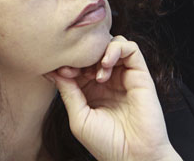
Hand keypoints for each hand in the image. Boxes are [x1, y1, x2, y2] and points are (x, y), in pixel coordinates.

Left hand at [45, 36, 180, 160]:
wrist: (135, 158)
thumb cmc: (107, 144)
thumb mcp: (78, 118)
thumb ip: (68, 92)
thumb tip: (53, 70)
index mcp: (90, 89)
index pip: (76, 63)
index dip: (66, 62)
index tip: (59, 71)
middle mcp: (107, 79)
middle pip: (92, 50)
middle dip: (80, 55)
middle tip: (73, 69)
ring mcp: (123, 76)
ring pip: (110, 43)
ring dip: (98, 52)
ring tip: (95, 73)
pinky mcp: (140, 74)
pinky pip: (130, 48)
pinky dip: (115, 49)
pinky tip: (106, 66)